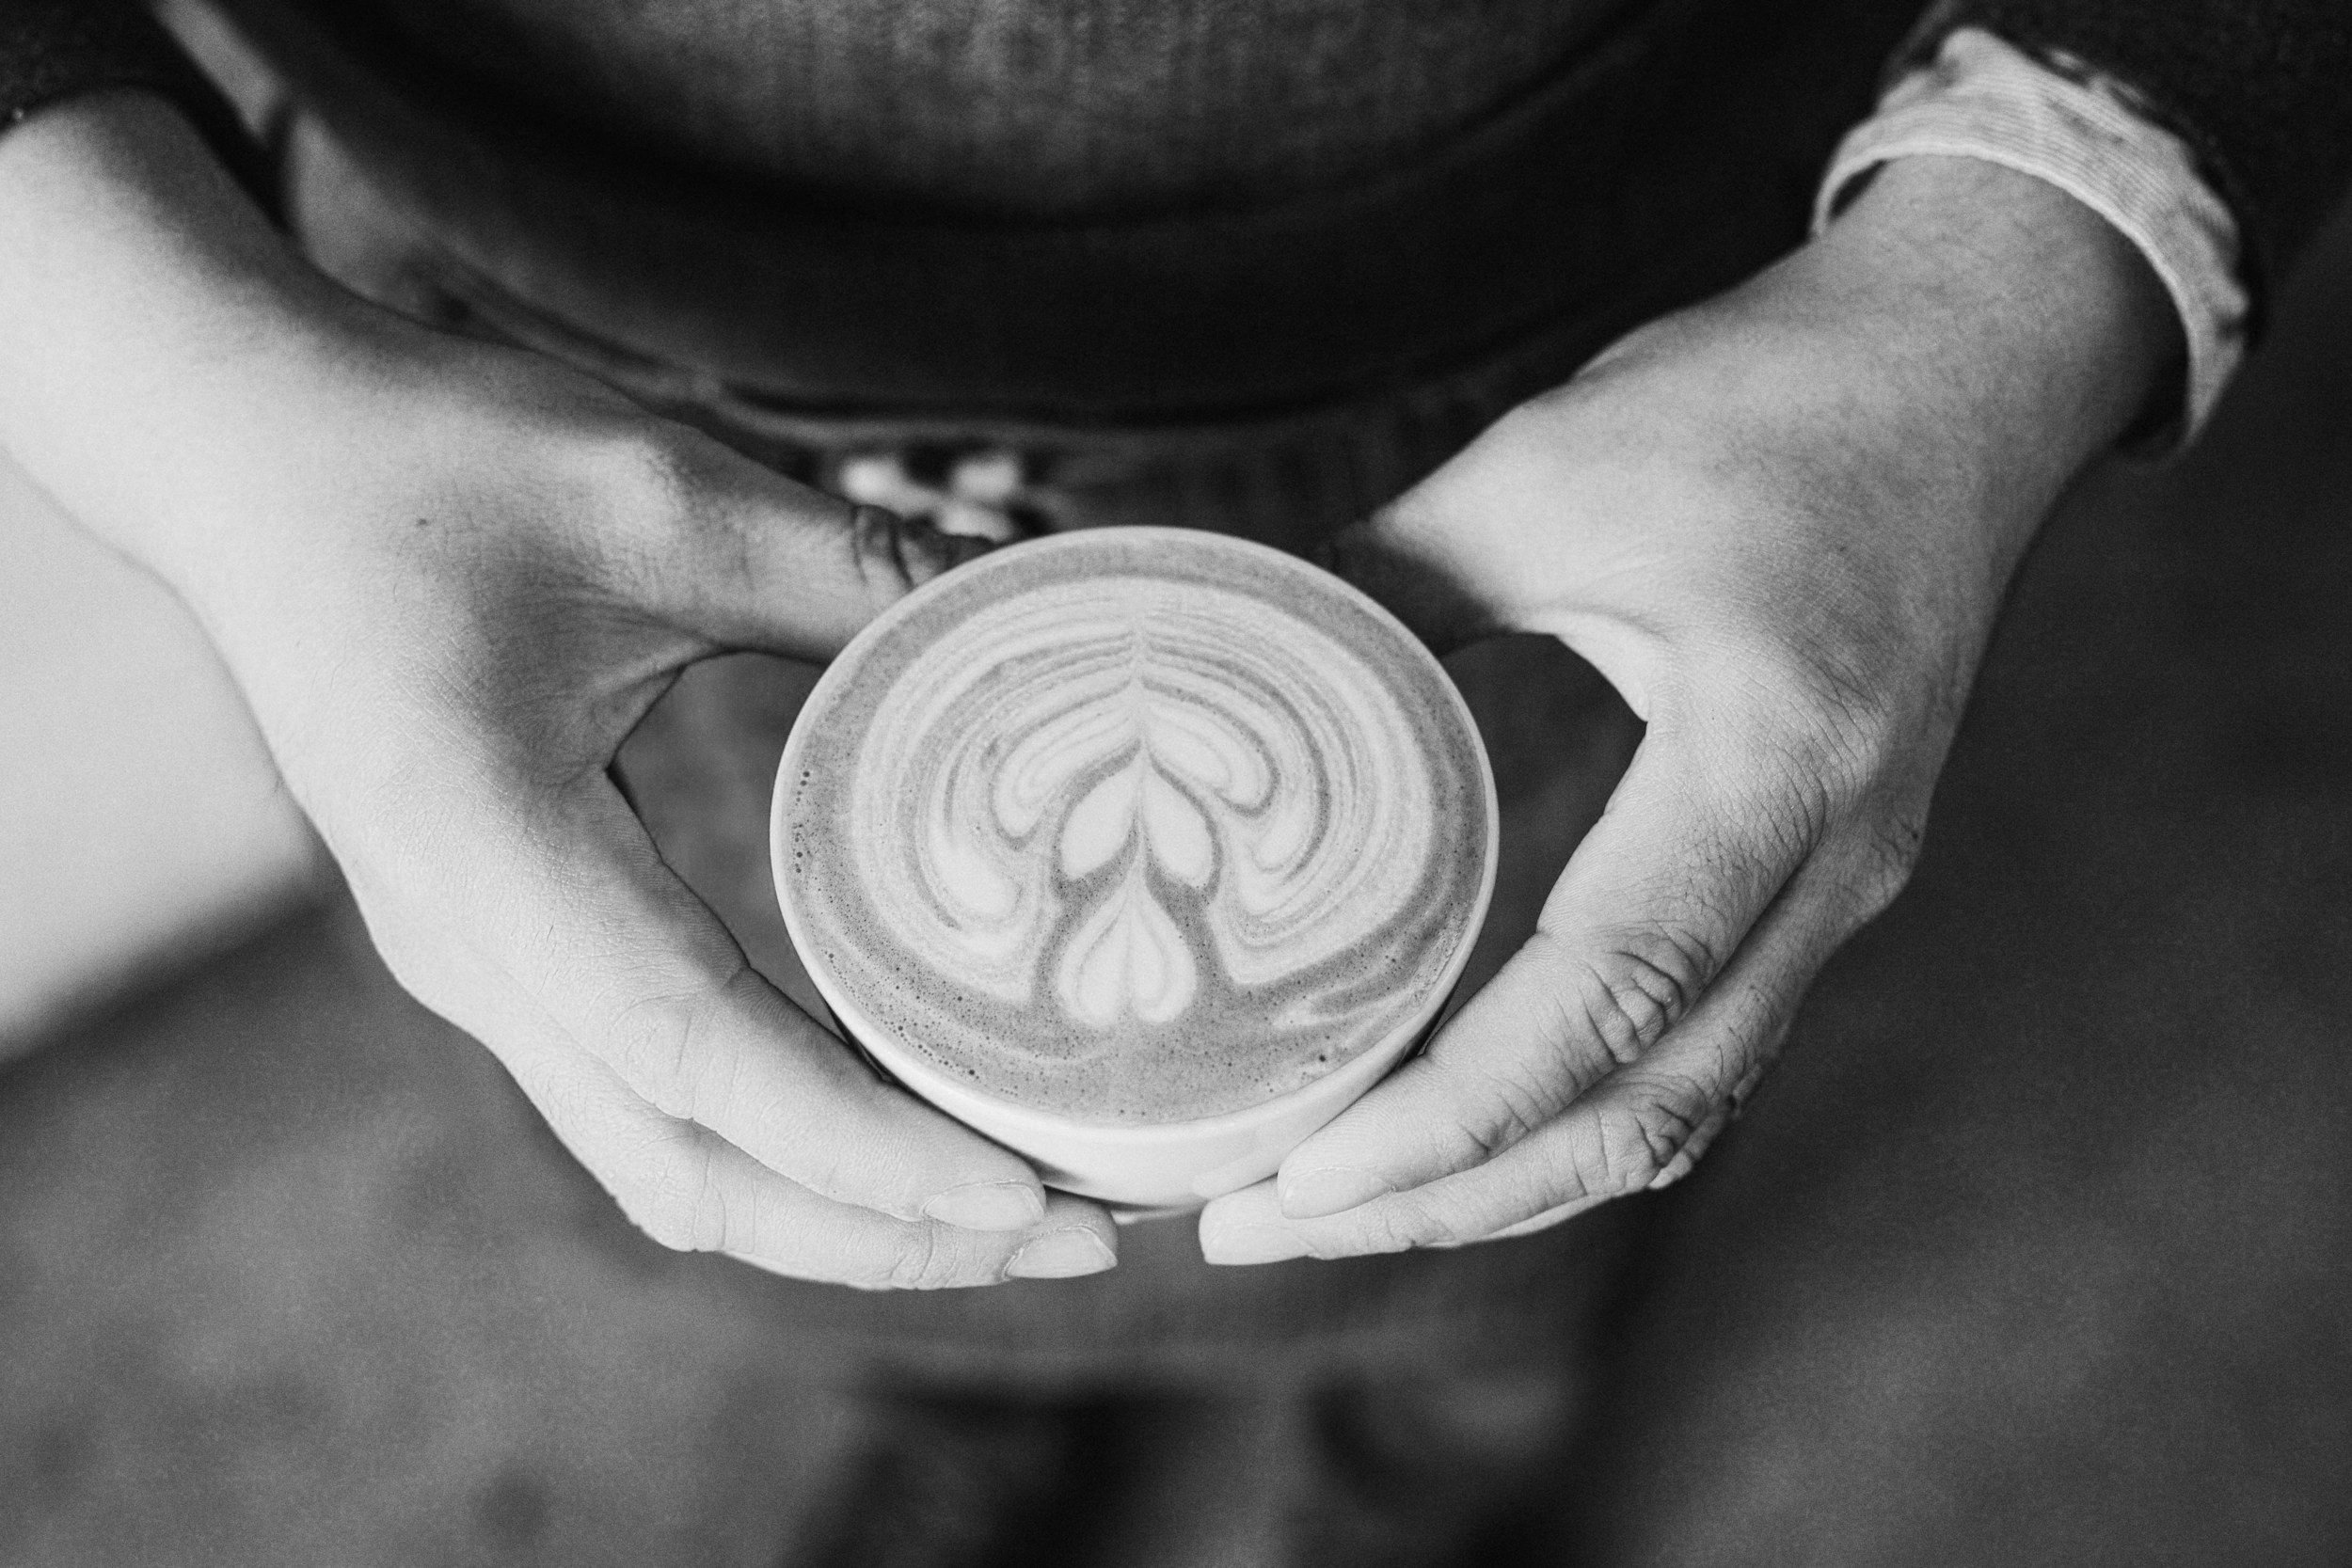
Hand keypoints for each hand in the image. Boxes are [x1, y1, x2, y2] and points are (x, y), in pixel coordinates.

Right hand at [0, 95, 1117, 1286]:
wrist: (241, 455)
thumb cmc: (428, 460)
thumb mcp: (660, 497)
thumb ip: (854, 568)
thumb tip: (1046, 597)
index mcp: (490, 856)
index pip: (701, 1057)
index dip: (866, 1149)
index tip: (1022, 1196)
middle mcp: (472, 954)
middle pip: (693, 1173)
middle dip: (888, 1232)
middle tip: (1081, 1233)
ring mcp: (477, 968)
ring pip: (669, 1163)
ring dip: (841, 1209)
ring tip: (1018, 1203)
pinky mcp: (500, 951)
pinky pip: (650, 1103)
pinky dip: (784, 1143)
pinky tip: (899, 1112)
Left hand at [1201, 156, 2179, 1261]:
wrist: (1959, 370)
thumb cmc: (1764, 401)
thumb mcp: (1544, 471)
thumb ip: (1375, 584)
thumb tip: (1207, 665)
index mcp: (1776, 756)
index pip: (1611, 996)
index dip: (1452, 1115)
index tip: (1296, 1174)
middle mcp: (1834, 862)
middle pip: (1645, 1109)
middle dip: (1448, 1198)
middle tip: (1258, 1224)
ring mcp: (1842, 890)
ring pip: (1678, 1110)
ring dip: (1507, 1185)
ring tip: (1331, 1204)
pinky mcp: (1818, 888)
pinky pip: (1698, 1056)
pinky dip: (1572, 1123)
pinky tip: (1456, 1131)